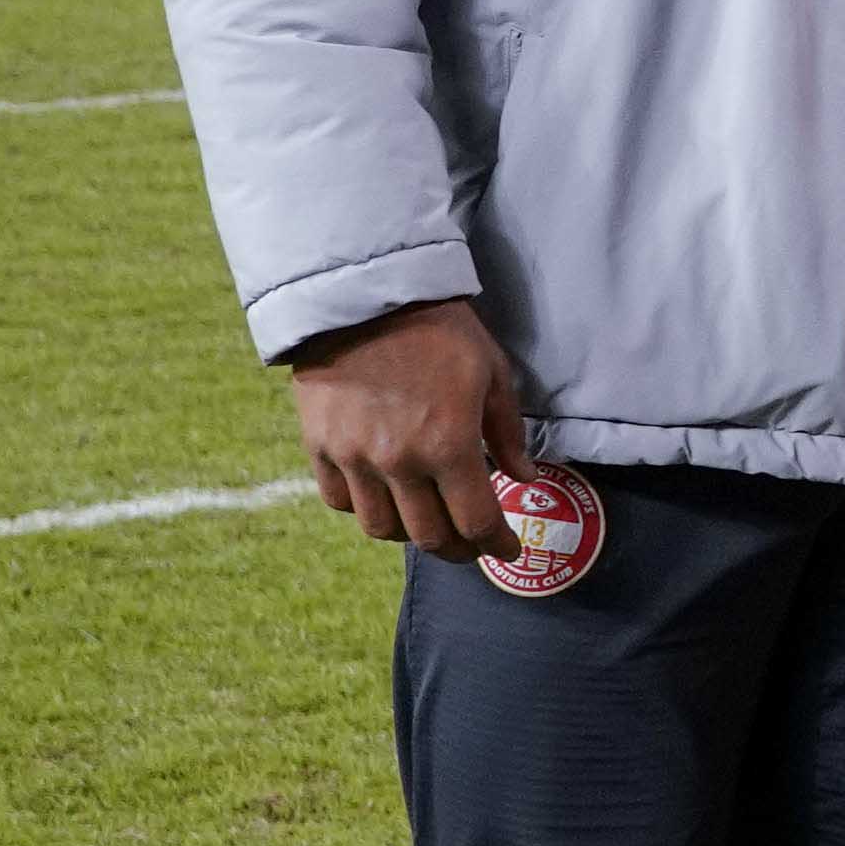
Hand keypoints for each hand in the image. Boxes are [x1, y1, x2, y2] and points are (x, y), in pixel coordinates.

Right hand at [289, 296, 534, 560]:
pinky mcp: (319, 445)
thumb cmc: (439, 330)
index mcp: (448, 446)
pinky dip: (365, 507)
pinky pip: (340, 500)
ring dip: (411, 534)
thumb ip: (508, 435)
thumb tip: (525, 479)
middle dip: (459, 549)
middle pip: (430, 537)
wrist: (364, 295)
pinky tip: (385, 495)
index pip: (476, 523)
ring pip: (381, 528)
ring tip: (429, 520)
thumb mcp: (491, 374)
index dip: (497, 545)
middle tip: (473, 544)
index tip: (509, 551)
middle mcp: (398, 463)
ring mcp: (353, 458)